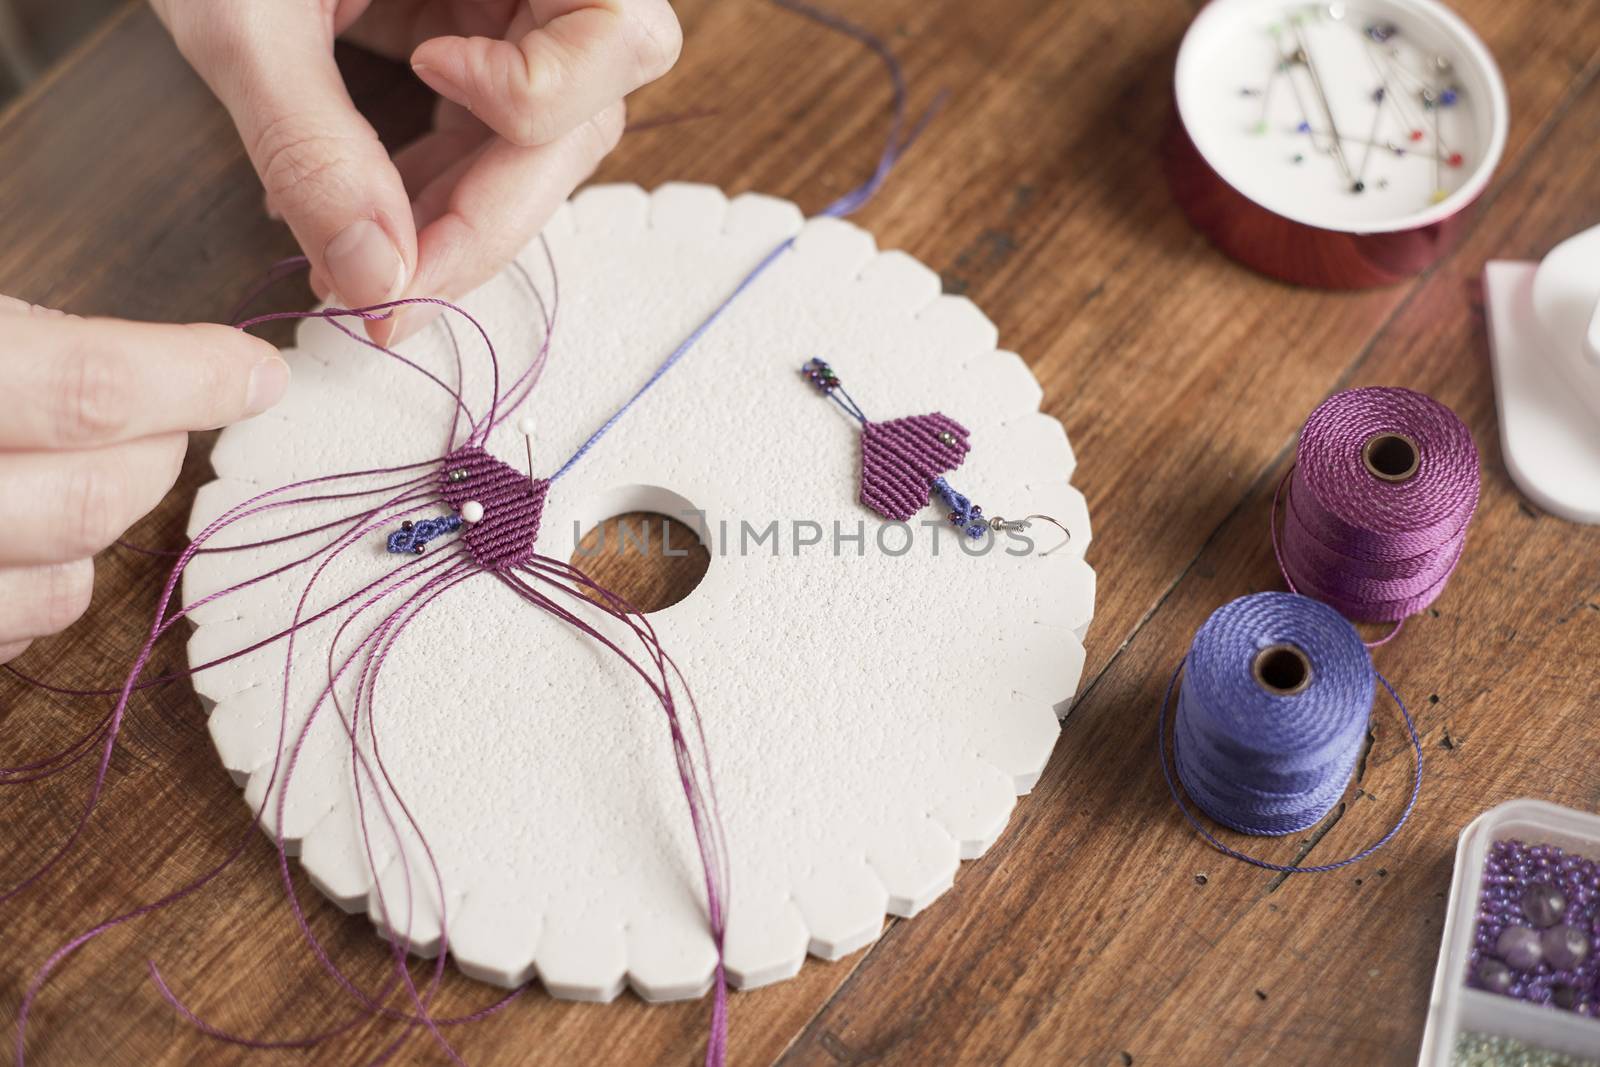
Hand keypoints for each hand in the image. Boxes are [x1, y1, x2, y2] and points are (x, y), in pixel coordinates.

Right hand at [0, 296, 288, 664]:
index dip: (196, 381)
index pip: (92, 393)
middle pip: (96, 501)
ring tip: (61, 469)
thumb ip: (31, 341)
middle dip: (154, 456)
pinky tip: (12, 534)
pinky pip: (12, 637)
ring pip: (64, 588)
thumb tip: (158, 363)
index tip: (259, 374)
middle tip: (152, 417)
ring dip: (94, 526)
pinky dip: (36, 586)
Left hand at [153, 1, 681, 343]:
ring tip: (358, 275)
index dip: (536, 87)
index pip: (620, 37)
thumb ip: (312, 142)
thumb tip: (377, 278)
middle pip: (582, 119)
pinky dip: (426, 195)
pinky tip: (356, 228)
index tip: (426, 75)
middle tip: (392, 300)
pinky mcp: (474, 40)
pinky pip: (485, 141)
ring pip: (538, 149)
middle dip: (486, 218)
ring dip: (453, 223)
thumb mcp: (247, 18)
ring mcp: (515, 14)